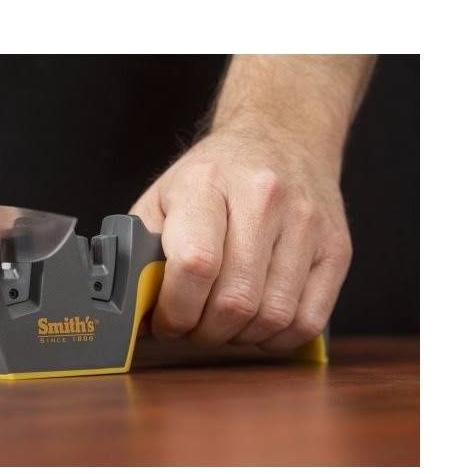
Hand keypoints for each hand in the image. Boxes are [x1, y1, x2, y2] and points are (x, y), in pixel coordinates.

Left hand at [130, 131, 352, 349]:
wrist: (281, 136)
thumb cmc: (214, 177)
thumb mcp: (163, 197)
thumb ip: (141, 252)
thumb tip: (136, 314)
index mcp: (208, 182)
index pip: (195, 264)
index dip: (176, 310)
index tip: (166, 322)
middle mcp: (264, 197)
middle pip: (235, 300)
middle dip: (204, 331)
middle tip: (192, 326)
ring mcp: (307, 223)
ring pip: (272, 316)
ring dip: (239, 336)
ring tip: (222, 322)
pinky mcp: (337, 248)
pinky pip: (307, 320)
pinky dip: (276, 338)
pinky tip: (256, 323)